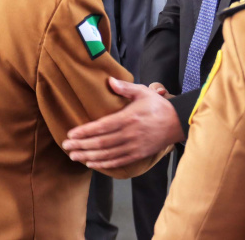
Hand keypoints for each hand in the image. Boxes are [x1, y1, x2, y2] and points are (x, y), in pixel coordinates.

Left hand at [62, 77, 184, 168]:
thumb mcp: (144, 92)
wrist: (177, 123)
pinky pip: (118, 161)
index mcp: (129, 117)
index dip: (85, 131)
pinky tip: (91, 163)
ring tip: (74, 156)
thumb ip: (125, 88)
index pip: (102, 126)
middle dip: (82, 146)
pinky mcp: (138, 155)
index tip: (71, 134)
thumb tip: (110, 81)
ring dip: (89, 156)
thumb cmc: (158, 106)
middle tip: (66, 147)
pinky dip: (103, 164)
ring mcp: (134, 146)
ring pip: (107, 154)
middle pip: (101, 142)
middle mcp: (130, 134)